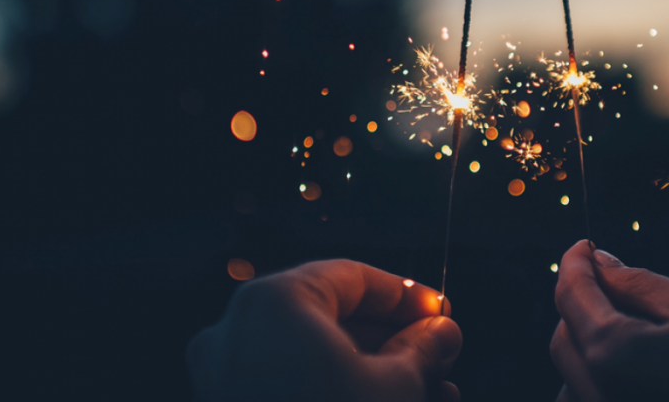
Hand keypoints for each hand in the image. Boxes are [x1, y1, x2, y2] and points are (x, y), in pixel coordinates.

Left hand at [187, 259, 461, 401]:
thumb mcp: (394, 387)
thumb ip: (422, 349)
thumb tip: (443, 331)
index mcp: (275, 302)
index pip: (352, 278)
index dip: (407, 295)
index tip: (443, 314)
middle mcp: (238, 331)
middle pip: (332, 319)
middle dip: (394, 340)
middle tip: (440, 358)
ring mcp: (225, 377)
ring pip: (313, 358)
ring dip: (373, 371)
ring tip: (430, 393)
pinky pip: (291, 387)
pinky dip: (336, 391)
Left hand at [550, 240, 668, 400]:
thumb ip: (635, 285)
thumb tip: (597, 261)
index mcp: (619, 359)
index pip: (573, 300)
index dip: (574, 265)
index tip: (584, 246)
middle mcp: (607, 400)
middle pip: (565, 342)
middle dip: (580, 303)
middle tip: (605, 272)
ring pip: (574, 380)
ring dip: (589, 345)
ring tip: (623, 314)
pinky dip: (604, 382)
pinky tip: (638, 362)